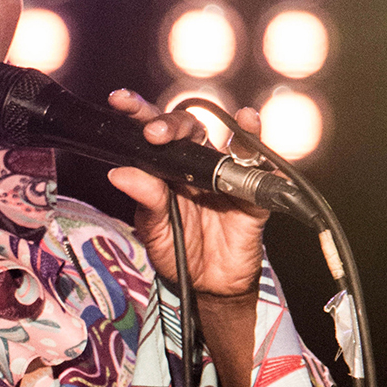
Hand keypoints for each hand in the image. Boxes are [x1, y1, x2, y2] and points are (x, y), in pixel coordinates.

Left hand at [105, 89, 267, 297]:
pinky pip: (265, 174)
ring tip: (241, 120)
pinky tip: (263, 142)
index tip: (120, 100)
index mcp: (167, 167)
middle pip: (190, 129)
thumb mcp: (154, 228)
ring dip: (239, 130)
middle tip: (156, 134)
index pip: (153, 131)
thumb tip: (120, 174)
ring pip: (234, 143)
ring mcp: (227, 177)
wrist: (207, 285)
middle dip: (173, 124)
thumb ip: (144, 200)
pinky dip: (267, 158)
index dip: (138, 111)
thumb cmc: (177, 250)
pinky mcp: (253, 197)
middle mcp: (197, 164)